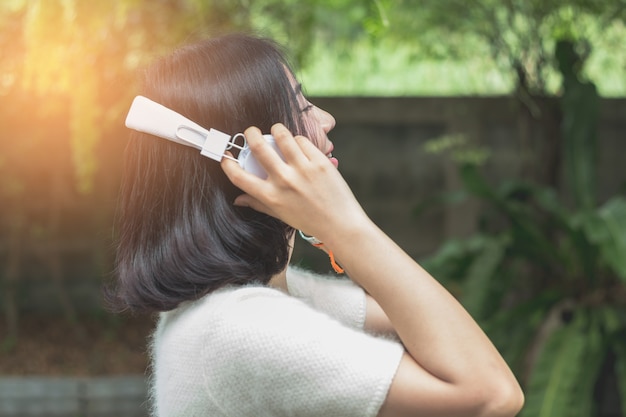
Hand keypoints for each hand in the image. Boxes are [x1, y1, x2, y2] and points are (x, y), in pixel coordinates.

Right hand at [221, 124, 367, 243]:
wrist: (340, 223)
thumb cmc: (310, 220)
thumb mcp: (280, 214)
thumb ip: (258, 204)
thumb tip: (238, 199)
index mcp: (271, 196)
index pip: (239, 176)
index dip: (227, 163)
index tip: (227, 155)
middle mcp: (284, 181)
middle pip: (258, 146)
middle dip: (251, 133)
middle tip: (252, 132)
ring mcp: (303, 170)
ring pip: (281, 135)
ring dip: (276, 130)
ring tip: (276, 131)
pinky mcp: (320, 162)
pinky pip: (302, 141)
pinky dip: (297, 140)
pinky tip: (298, 145)